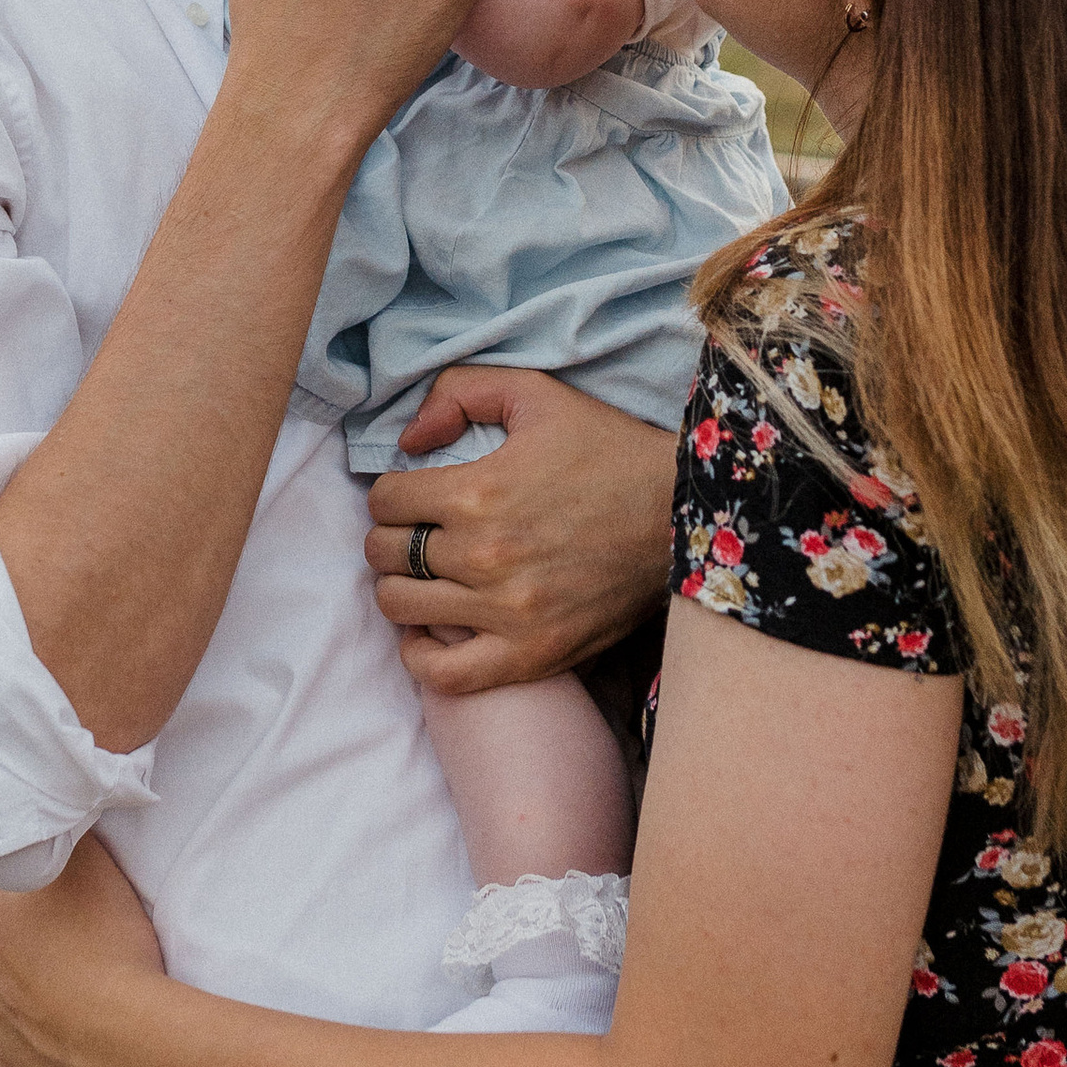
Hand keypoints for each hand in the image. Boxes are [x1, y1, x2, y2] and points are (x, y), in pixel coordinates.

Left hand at [0, 835, 165, 1066]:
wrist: (124, 1031)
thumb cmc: (110, 940)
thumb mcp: (95, 862)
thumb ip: (68, 841)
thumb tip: (60, 829)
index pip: (11, 882)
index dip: (45, 885)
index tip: (74, 894)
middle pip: (9, 937)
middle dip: (39, 935)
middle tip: (86, 939)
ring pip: (9, 988)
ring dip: (37, 983)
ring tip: (86, 985)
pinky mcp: (8, 1059)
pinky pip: (14, 1040)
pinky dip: (34, 1032)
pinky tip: (63, 1026)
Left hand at [365, 368, 676, 695]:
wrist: (682, 516)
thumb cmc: (609, 451)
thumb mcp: (537, 394)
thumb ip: (459, 391)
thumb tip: (407, 441)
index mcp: (478, 492)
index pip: (385, 500)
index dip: (393, 492)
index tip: (413, 494)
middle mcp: (484, 556)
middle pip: (385, 554)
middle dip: (392, 536)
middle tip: (418, 531)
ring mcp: (506, 613)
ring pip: (401, 608)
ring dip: (402, 587)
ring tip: (426, 574)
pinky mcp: (531, 655)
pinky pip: (443, 674)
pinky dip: (422, 655)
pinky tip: (432, 630)